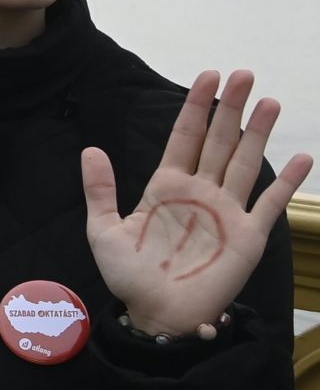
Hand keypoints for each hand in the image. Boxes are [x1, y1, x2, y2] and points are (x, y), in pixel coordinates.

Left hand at [84, 70, 311, 336]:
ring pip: (246, 162)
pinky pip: (270, 203)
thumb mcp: (104, 230)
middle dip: (232, 108)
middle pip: (219, 141)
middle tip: (245, 74)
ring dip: (259, 133)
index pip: (185, 136)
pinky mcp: (248, 236)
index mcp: (166, 186)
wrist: (157, 315)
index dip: (196, 107)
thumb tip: (91, 149)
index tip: (207, 76)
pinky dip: (287, 181)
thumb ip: (100, 190)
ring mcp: (227, 211)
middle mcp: (200, 192)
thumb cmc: (129, 277)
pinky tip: (303, 158)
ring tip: (270, 101)